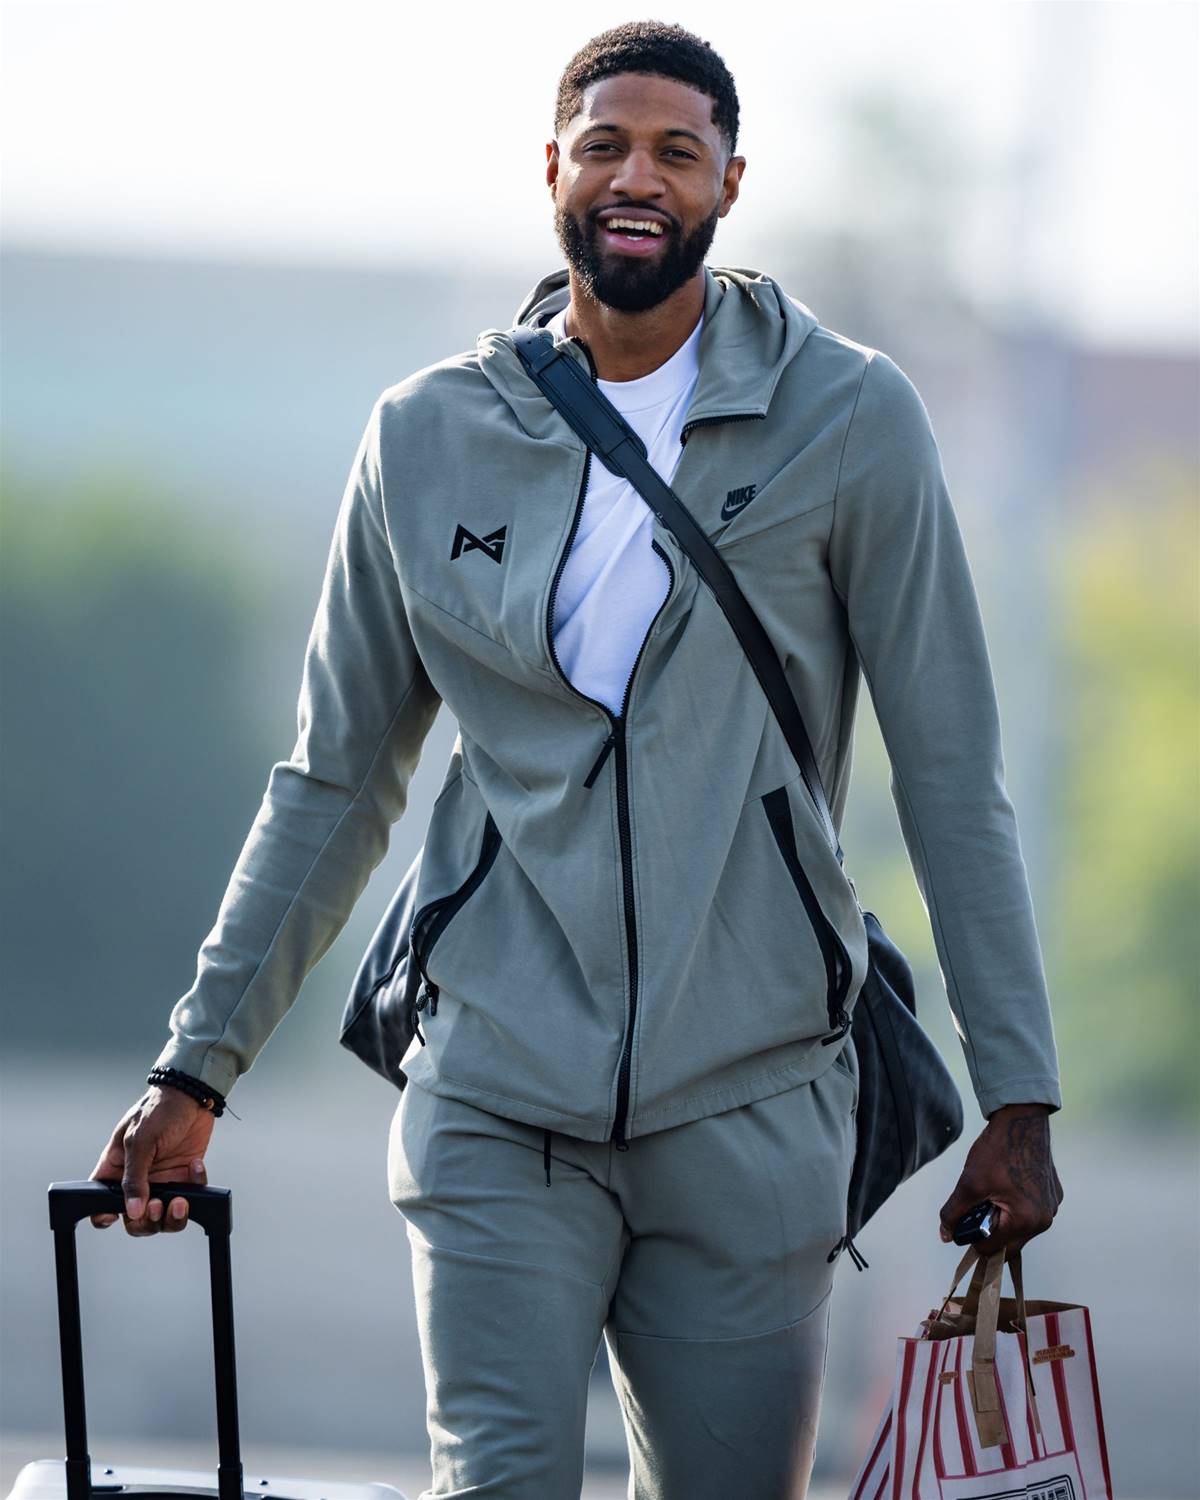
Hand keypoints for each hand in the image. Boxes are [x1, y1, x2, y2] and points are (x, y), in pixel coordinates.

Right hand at [88, 1085, 214, 1234]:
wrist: (193, 1095)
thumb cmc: (158, 1109)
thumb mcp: (138, 1140)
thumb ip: (133, 1178)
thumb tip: (132, 1211)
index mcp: (115, 1170)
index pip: (100, 1203)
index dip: (103, 1216)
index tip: (114, 1218)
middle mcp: (137, 1181)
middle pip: (135, 1220)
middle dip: (145, 1222)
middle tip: (156, 1205)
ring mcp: (162, 1182)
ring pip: (163, 1218)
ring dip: (172, 1217)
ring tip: (180, 1200)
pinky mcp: (185, 1178)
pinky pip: (191, 1198)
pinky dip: (196, 1186)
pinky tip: (195, 1165)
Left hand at [938, 1102, 1062, 1255]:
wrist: (1023, 1118)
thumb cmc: (999, 1150)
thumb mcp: (969, 1183)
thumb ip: (954, 1213)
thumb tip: (945, 1235)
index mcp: (1026, 1221)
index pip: (993, 1249)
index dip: (972, 1239)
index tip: (963, 1224)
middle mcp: (1045, 1219)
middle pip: (1009, 1243)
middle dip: (989, 1231)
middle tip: (975, 1208)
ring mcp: (1052, 1206)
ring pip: (1020, 1228)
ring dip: (1002, 1219)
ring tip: (989, 1194)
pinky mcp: (1053, 1194)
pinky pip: (1032, 1211)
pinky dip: (1016, 1206)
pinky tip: (1005, 1185)